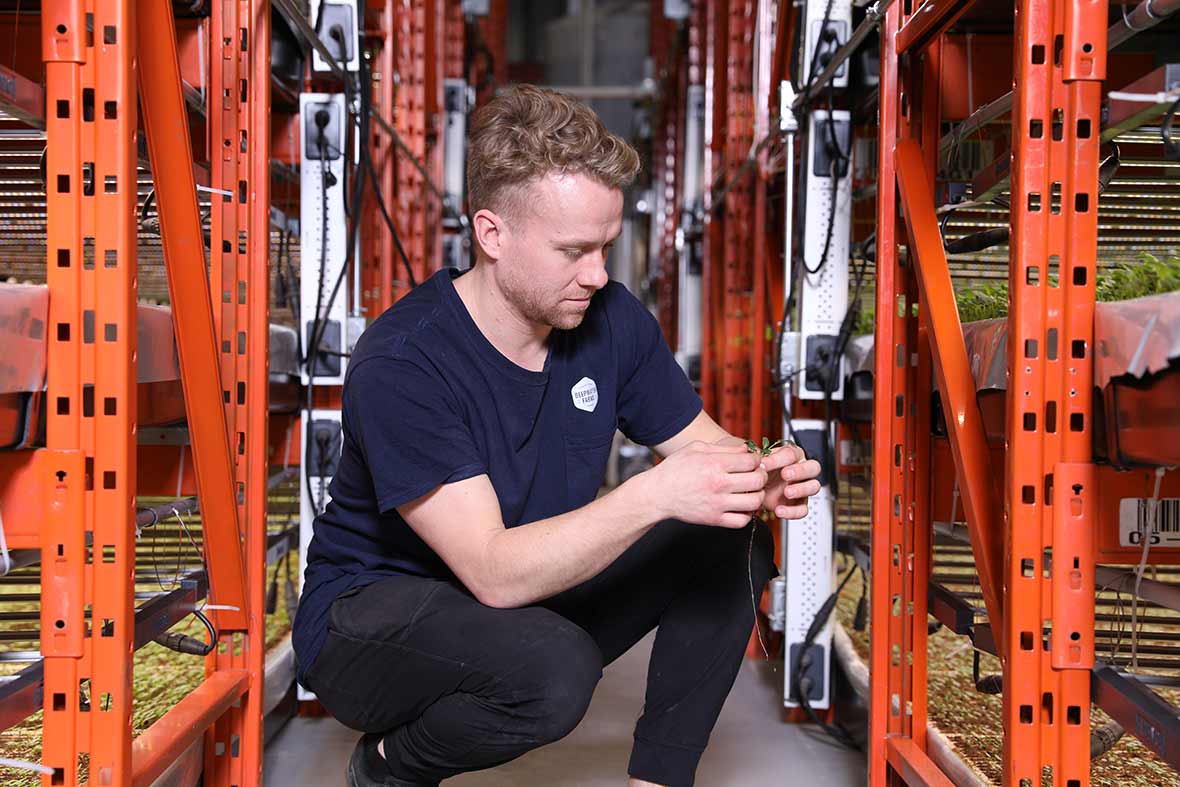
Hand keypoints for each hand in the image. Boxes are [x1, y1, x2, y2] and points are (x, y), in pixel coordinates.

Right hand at [640, 441, 767, 527]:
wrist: (657, 494)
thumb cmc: (675, 469)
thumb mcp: (696, 448)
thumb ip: (723, 448)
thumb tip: (747, 449)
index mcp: (715, 463)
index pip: (751, 460)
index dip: (756, 459)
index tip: (753, 461)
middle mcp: (718, 484)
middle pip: (757, 480)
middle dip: (761, 475)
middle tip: (756, 475)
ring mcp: (718, 503)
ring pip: (755, 501)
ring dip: (758, 495)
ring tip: (751, 491)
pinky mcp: (714, 519)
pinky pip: (742, 521)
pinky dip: (747, 514)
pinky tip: (741, 507)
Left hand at [759, 443, 821, 519]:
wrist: (756, 491)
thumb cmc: (761, 473)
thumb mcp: (757, 464)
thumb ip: (758, 458)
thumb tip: (754, 456)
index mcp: (792, 456)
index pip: (792, 453)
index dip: (778, 459)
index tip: (763, 465)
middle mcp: (802, 470)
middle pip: (813, 467)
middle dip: (800, 470)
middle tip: (785, 474)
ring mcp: (803, 487)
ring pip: (814, 487)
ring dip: (802, 489)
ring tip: (787, 493)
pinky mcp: (800, 504)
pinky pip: (803, 509)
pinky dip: (793, 512)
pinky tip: (780, 510)